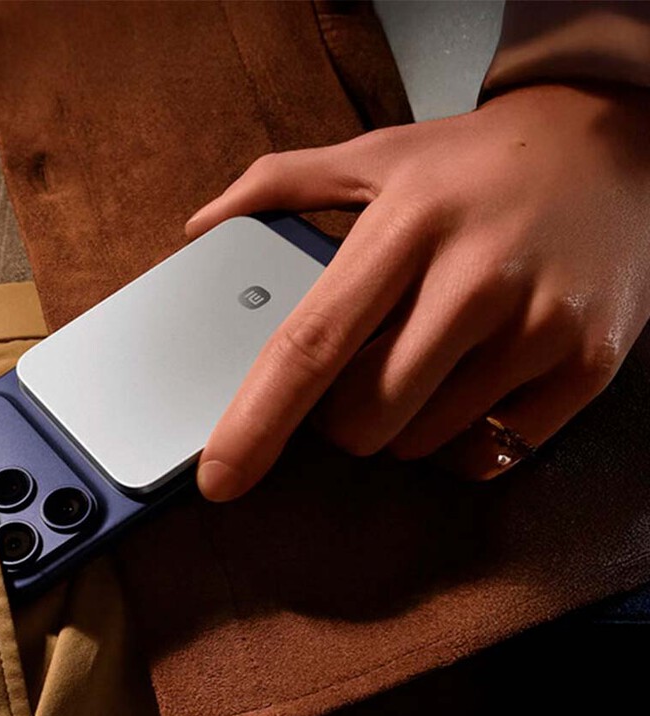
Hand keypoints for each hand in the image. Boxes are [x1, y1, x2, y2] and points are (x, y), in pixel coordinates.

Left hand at [187, 84, 649, 501]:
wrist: (607, 145)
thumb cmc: (472, 164)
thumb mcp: (375, 155)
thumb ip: (278, 185)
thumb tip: (200, 226)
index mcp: (407, 226)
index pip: (313, 344)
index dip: (257, 420)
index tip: (219, 476)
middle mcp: (477, 279)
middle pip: (365, 416)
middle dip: (339, 415)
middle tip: (361, 368)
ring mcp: (540, 327)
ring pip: (422, 440)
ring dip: (402, 422)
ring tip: (428, 356)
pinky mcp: (588, 366)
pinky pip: (492, 453)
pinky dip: (462, 436)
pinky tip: (472, 381)